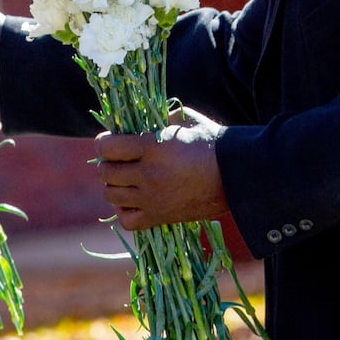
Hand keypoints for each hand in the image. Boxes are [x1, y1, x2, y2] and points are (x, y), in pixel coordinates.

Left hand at [93, 107, 229, 229]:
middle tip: (118, 160)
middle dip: (107, 164)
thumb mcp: (185, 120)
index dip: (103, 143)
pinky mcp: (161, 217)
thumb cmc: (212, 143)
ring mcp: (153, 199)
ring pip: (111, 196)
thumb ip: (159, 118)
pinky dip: (124, 211)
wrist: (237, 175)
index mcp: (152, 147)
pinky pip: (127, 221)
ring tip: (126, 180)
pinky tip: (133, 201)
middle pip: (105, 173)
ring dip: (114, 186)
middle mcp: (148, 175)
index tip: (108, 141)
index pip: (107, 148)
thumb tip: (139, 122)